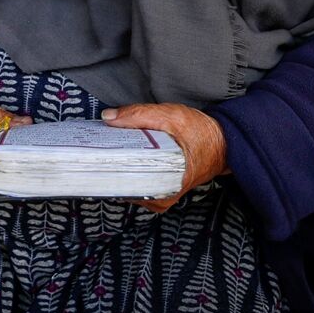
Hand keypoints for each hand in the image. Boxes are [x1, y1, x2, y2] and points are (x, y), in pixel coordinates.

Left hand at [101, 102, 228, 212]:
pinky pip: (136, 180)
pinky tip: (120, 153)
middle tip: (93, 147)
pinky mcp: (159, 188)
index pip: (122, 183)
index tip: (88, 155)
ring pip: (128, 182)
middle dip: (107, 164)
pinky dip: (128, 166)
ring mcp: (159, 195)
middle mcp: (159, 198)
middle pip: (122, 183)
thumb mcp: (171, 117)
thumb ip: (139, 115)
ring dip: (117, 164)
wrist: (225, 143)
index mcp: (162, 186)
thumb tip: (108, 118)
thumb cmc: (203, 133)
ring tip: (103, 148)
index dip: (103, 167)